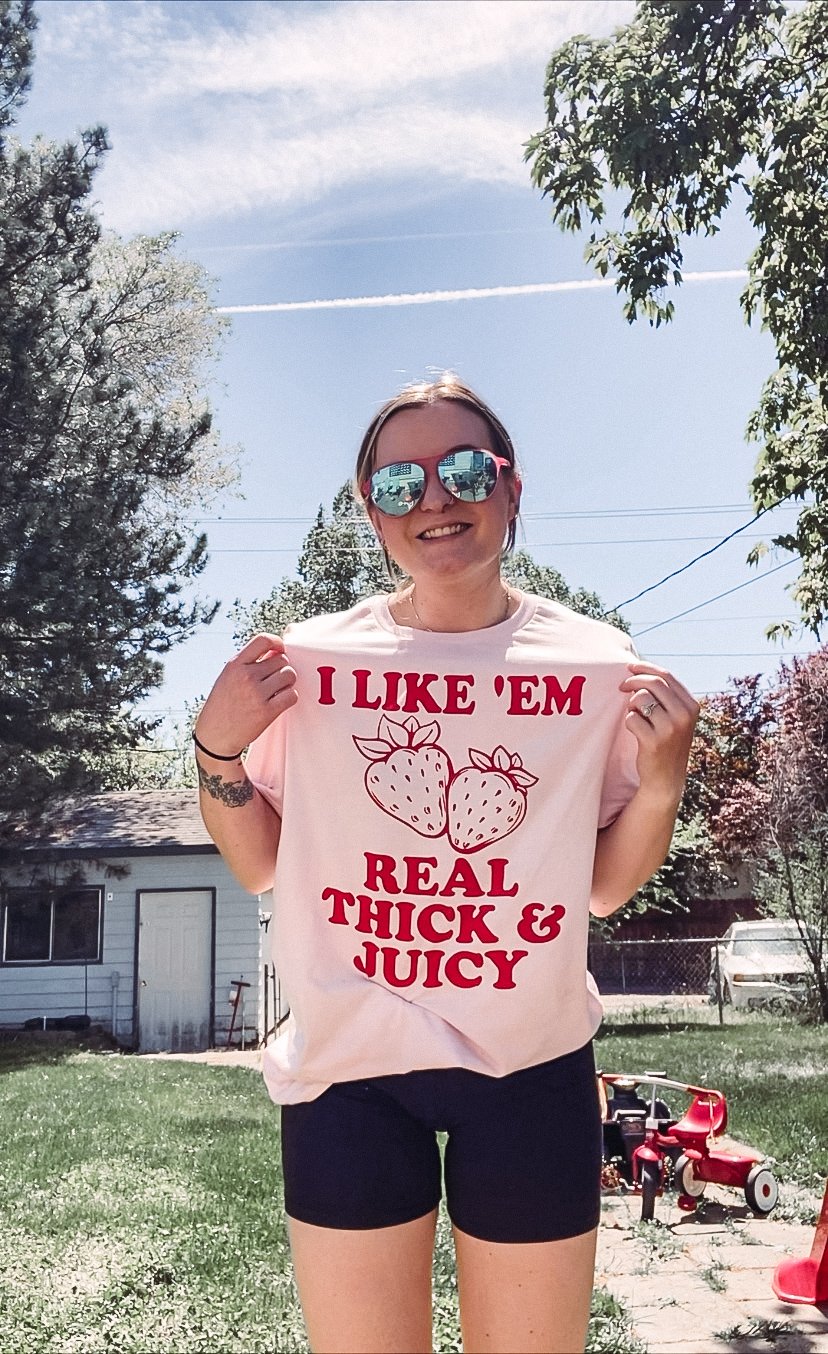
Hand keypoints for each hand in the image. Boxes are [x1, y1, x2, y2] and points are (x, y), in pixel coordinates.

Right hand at [194, 633, 297, 757]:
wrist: (215, 735)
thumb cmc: (223, 704)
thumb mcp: (228, 676)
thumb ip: (248, 663)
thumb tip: (276, 651)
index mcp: (235, 665)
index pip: (263, 640)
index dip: (277, 642)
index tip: (279, 650)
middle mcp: (246, 676)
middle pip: (282, 659)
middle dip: (282, 667)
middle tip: (275, 679)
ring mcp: (257, 694)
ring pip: (290, 675)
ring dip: (287, 682)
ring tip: (277, 689)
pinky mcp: (267, 712)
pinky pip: (292, 695)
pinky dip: (289, 697)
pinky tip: (279, 701)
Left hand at [620, 661, 699, 805]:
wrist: (666, 779)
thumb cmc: (667, 743)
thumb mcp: (676, 718)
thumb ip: (666, 696)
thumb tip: (640, 669)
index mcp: (691, 706)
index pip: (666, 676)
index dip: (645, 668)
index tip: (629, 667)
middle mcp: (684, 715)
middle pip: (653, 683)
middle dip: (632, 681)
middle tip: (621, 687)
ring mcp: (670, 728)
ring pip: (640, 699)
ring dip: (631, 705)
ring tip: (635, 716)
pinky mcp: (654, 741)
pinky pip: (631, 718)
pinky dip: (629, 722)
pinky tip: (636, 732)